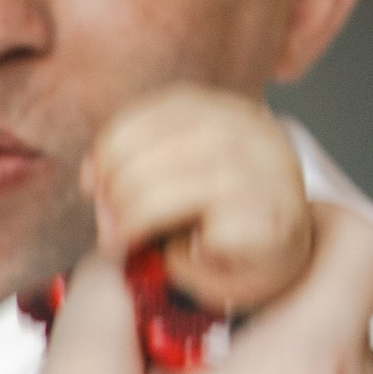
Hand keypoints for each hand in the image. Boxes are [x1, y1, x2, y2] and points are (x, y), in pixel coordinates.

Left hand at [86, 82, 311, 315]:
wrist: (280, 264)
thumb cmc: (221, 223)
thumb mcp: (177, 180)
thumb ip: (138, 165)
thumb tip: (94, 177)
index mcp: (231, 113)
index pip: (163, 109)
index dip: (115, 142)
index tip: (92, 183)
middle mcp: (257, 135)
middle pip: (166, 143)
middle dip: (120, 185)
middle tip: (108, 225)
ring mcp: (270, 176)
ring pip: (180, 182)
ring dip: (137, 216)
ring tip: (127, 241)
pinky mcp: (273, 221)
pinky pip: (210, 228)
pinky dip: (180, 248)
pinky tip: (181, 257)